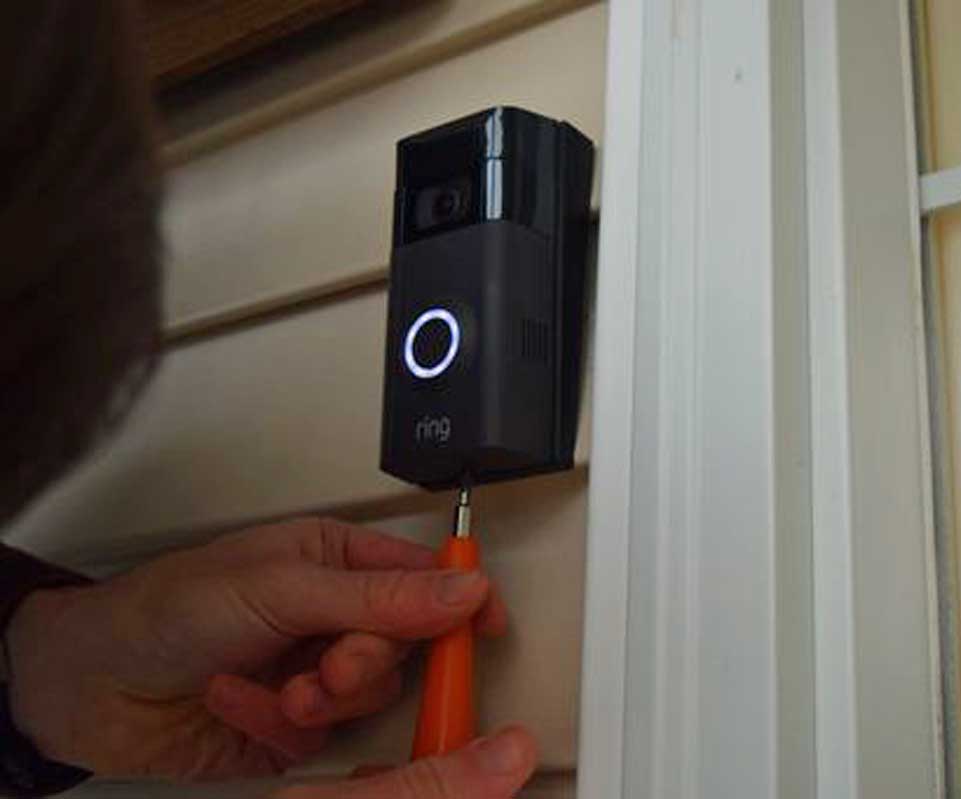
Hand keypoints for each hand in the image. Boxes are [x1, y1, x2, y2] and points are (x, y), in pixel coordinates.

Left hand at [5, 517, 535, 795]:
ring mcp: (313, 670)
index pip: (422, 574)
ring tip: (278, 688)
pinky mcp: (293, 725)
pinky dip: (285, 727)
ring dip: (323, 698)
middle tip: (330, 667)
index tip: (486, 624)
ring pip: (372, 695)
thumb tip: (460, 588)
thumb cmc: (163, 610)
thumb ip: (377, 595)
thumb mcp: (279, 588)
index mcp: (333, 559)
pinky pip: (329, 738)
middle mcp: (329, 614)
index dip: (459, 597)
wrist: (88, 688)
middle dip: (365, 662)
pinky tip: (242, 704)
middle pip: (403, 644)